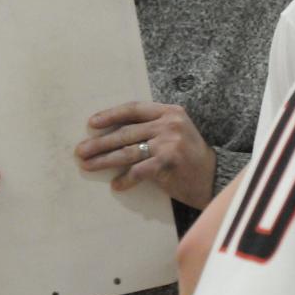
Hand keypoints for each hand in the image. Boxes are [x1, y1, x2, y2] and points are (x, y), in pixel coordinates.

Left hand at [76, 101, 214, 209]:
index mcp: (168, 111)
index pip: (133, 109)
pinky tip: (116, 185)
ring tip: (88, 165)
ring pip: (128, 151)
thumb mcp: (174, 131)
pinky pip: (139, 171)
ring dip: (105, 160)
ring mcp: (169, 143)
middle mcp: (169, 124)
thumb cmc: (188, 154)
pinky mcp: (169, 163)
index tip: (91, 124)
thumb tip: (112, 133)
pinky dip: (126, 179)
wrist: (214, 176)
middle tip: (80, 151)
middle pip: (126, 132)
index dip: (110, 115)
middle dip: (100, 142)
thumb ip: (150, 126)